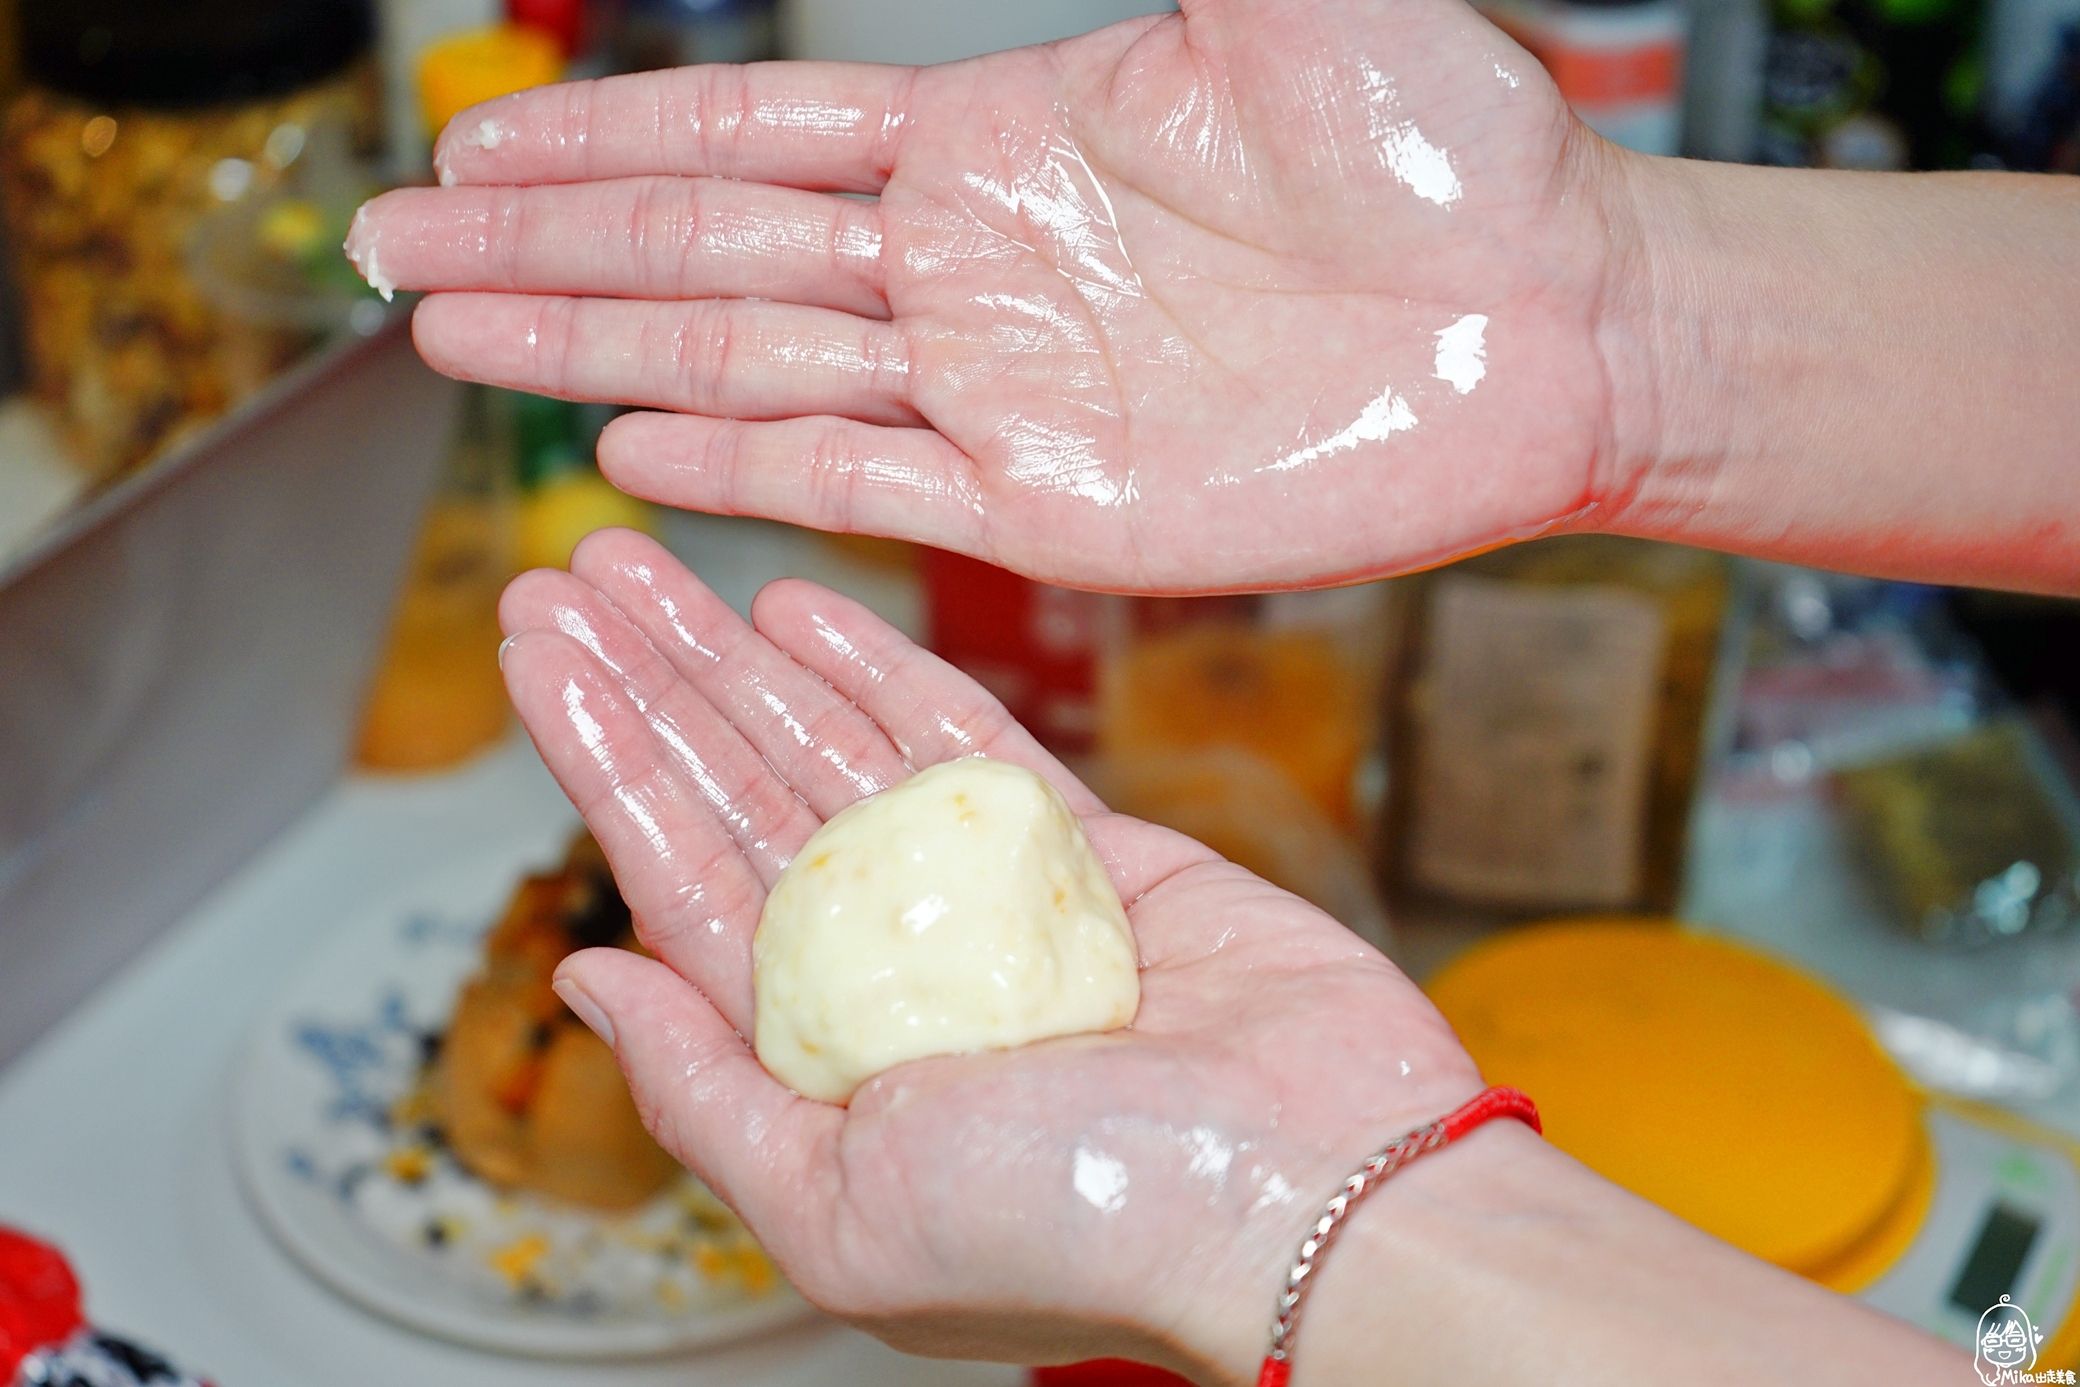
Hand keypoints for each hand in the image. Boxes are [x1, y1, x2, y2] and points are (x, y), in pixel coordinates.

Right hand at [350, 0, 1633, 591]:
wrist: (1556, 317)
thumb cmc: (1454, 145)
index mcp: (1001, 140)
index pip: (752, 137)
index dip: (605, 142)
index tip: (473, 148)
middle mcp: (977, 268)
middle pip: (710, 252)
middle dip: (546, 250)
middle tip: (395, 257)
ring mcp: (1005, 391)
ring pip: (755, 366)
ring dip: (599, 350)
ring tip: (455, 344)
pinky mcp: (1056, 509)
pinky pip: (865, 484)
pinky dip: (746, 469)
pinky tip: (634, 449)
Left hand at [497, 527, 1484, 1376]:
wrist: (1311, 1188)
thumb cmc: (1077, 1231)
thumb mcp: (833, 1200)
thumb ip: (701, 1090)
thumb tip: (587, 986)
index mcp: (819, 1060)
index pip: (677, 879)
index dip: (600, 762)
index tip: (538, 659)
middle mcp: (890, 974)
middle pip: (740, 795)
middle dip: (650, 685)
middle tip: (571, 576)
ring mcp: (986, 905)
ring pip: (834, 751)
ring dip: (738, 659)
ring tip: (654, 568)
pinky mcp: (1089, 853)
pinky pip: (966, 744)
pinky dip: (884, 672)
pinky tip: (801, 610)